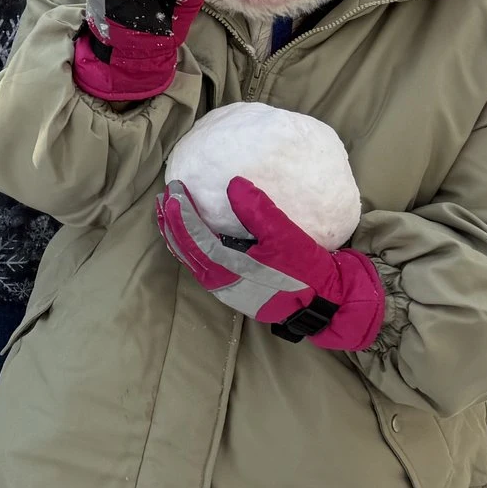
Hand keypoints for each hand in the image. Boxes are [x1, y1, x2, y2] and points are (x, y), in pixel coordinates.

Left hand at [156, 177, 385, 351]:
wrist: (322, 304)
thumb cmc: (305, 270)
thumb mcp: (285, 236)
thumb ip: (258, 210)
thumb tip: (233, 184)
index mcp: (226, 268)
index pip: (191, 236)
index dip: (179, 211)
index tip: (174, 187)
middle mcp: (218, 281)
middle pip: (181, 247)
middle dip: (169, 220)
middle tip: (164, 194)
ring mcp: (222, 287)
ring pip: (188, 258)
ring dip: (175, 233)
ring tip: (168, 210)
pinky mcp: (231, 289)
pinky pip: (199, 264)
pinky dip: (189, 246)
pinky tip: (191, 234)